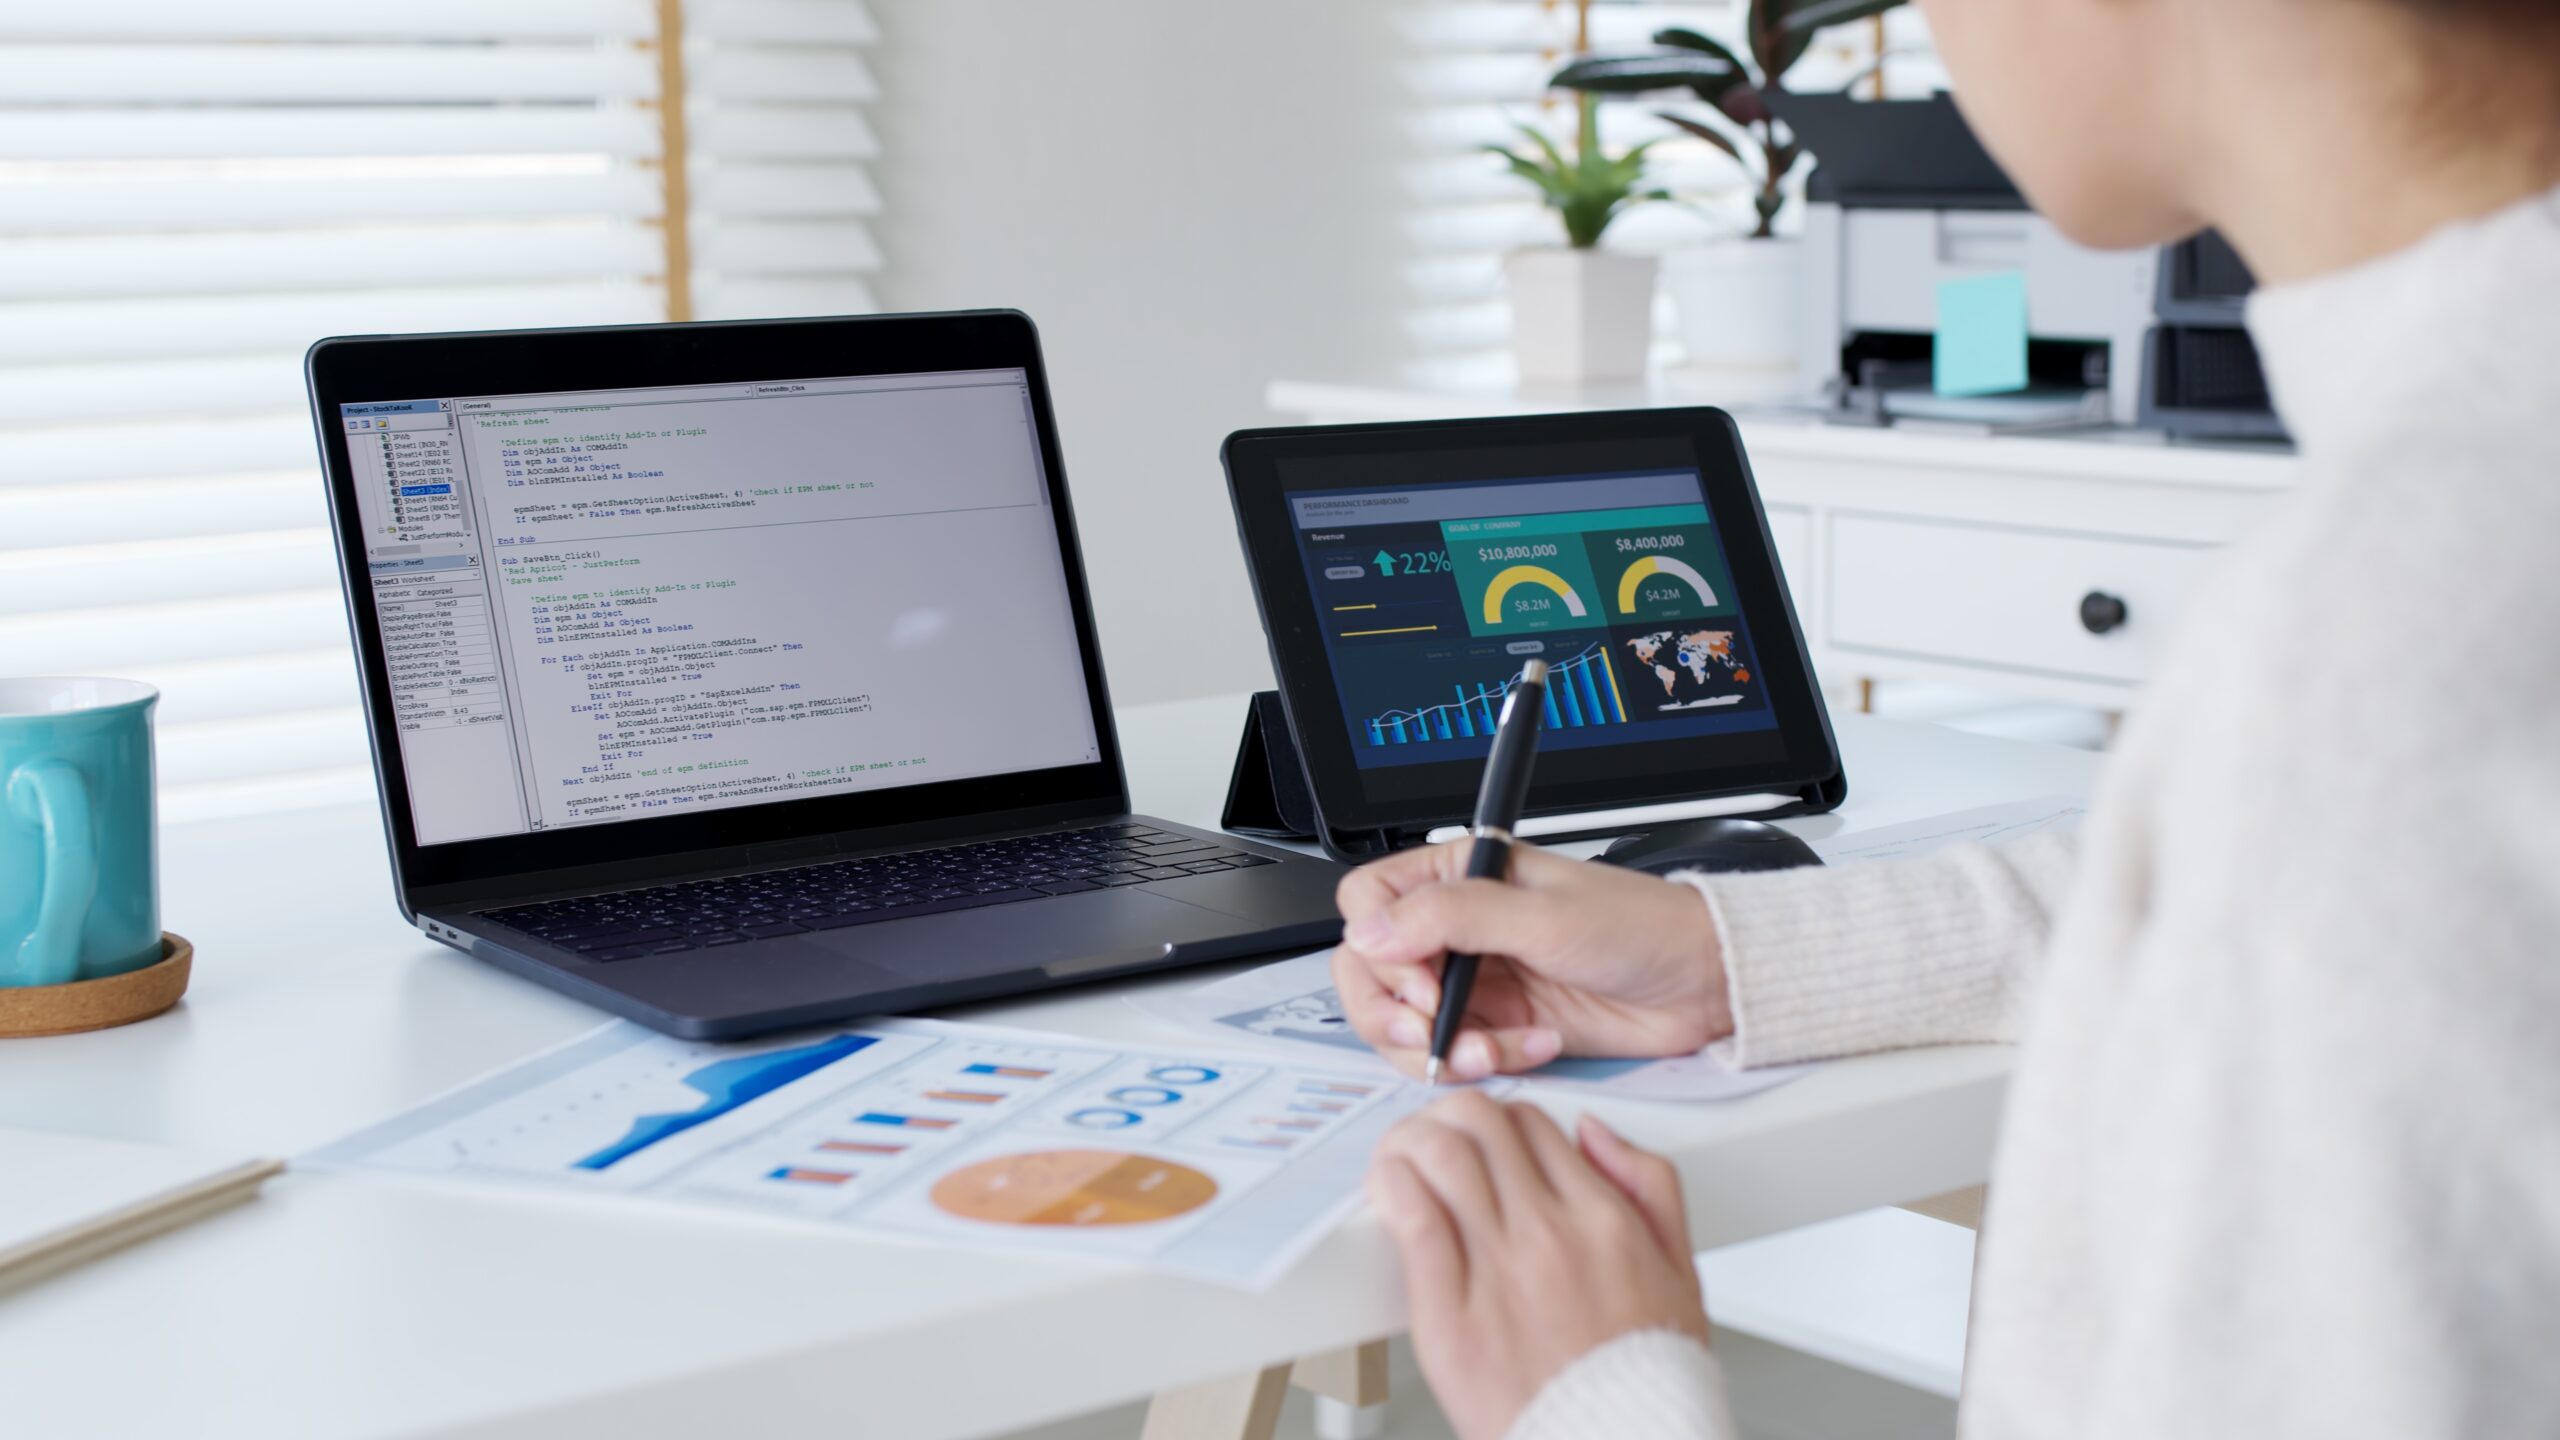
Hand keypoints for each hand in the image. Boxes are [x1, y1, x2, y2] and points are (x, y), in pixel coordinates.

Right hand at [1334, 841, 1731, 1080]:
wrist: (1699, 983)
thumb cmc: (1639, 927)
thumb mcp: (1543, 916)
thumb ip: (1454, 917)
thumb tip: (1373, 930)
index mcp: (1458, 876)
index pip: (1368, 903)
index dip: (1380, 948)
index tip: (1424, 979)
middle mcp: (1456, 927)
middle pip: (1368, 972)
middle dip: (1393, 1012)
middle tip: (1435, 1030)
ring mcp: (1473, 981)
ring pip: (1401, 1023)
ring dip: (1437, 1049)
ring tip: (1490, 1051)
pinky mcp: (1496, 1026)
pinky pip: (1452, 1056)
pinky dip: (1480, 1063)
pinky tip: (1530, 1048)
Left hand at [1371, 1093, 1708, 1439]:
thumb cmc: (1643, 1379)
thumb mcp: (1681, 1272)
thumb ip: (1650, 1186)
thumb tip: (1595, 1132)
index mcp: (1605, 1220)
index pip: (1533, 1124)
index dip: (1500, 1120)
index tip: (1483, 1137)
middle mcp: (1552, 1234)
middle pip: (1482, 1126)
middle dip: (1449, 1116)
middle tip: (1433, 1135)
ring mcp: (1499, 1272)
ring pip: (1442, 1156)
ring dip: (1412, 1140)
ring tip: (1402, 1155)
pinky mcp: (1450, 1316)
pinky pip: (1413, 1221)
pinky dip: (1392, 1185)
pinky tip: (1388, 1185)